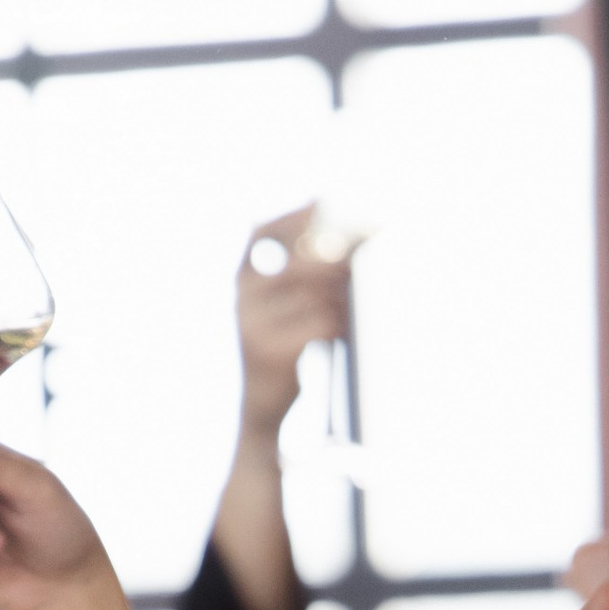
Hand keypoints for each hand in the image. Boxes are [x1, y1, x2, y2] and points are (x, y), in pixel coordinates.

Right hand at [236, 208, 352, 439]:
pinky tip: (350, 329)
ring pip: (315, 296)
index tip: (322, 202)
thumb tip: (350, 251)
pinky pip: (319, 325)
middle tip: (366, 258)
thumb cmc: (283, 349)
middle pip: (300, 264)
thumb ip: (302, 281)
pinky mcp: (270, 352)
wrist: (261, 407)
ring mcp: (252, 325)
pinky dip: (341, 324)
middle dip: (337, 260)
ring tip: (364, 302)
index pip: (261, 233)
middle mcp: (242, 298)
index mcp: (242, 281)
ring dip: (346, 297)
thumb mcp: (283, 310)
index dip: (292, 216)